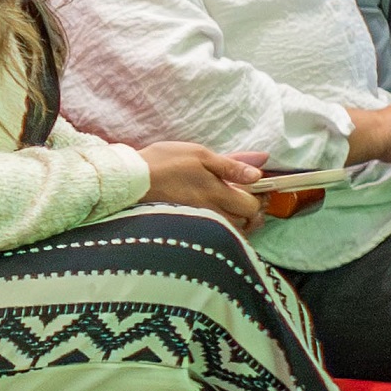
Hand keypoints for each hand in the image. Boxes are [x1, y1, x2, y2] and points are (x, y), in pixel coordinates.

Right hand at [138, 142, 265, 230]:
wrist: (131, 181)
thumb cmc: (164, 162)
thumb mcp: (199, 154)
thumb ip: (231, 164)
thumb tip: (259, 170)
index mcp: (217, 193)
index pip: (252, 206)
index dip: (259, 198)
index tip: (256, 189)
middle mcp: (211, 213)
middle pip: (245, 223)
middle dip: (251, 213)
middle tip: (246, 198)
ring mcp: (200, 224)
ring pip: (231, 233)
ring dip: (238, 222)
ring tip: (231, 209)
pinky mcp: (188, 230)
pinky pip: (215, 236)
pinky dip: (222, 231)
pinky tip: (215, 219)